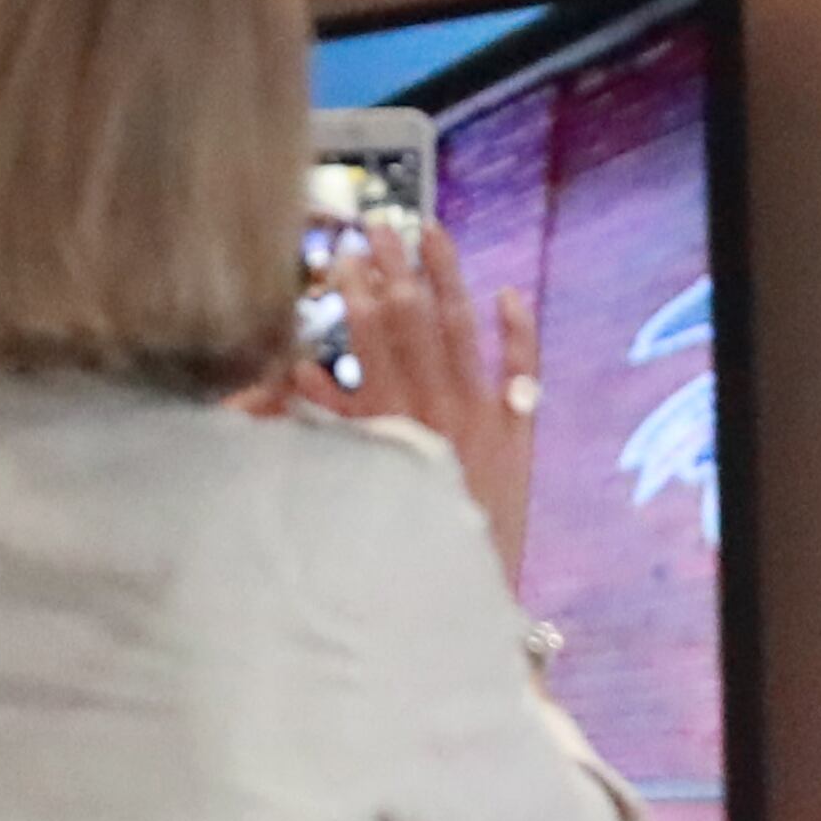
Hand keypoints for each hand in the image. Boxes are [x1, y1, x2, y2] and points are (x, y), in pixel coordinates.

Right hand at [289, 218, 540, 576]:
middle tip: (378, 224)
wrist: (455, 596)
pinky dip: (518, 331)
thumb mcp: (347, 482)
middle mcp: (436, 408)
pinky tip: (509, 292)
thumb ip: (324, 427)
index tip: (344, 255)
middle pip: (413, 320)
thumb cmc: (393, 540)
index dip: (356, 291)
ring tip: (431, 232)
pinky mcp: (516, 432)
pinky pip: (523, 371)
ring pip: (463, 330)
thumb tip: (296, 373)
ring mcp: (482, 416)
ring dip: (446, 278)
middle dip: (393, 267)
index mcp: (389, 419)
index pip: (369, 337)